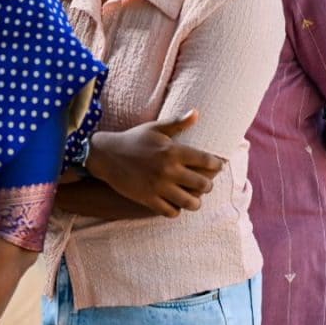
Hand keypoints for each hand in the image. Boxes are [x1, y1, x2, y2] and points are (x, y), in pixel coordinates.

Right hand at [87, 110, 225, 216]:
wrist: (106, 155)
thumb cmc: (134, 139)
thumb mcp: (155, 128)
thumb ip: (178, 123)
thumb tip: (197, 113)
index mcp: (173, 151)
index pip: (206, 161)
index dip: (217, 165)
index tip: (218, 166)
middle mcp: (169, 170)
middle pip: (202, 185)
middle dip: (208, 185)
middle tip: (206, 184)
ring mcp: (158, 186)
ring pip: (189, 203)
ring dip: (195, 202)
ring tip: (194, 198)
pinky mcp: (148, 199)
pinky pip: (170, 211)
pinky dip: (176, 210)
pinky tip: (176, 204)